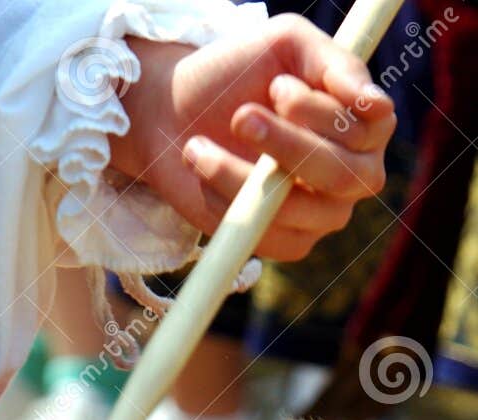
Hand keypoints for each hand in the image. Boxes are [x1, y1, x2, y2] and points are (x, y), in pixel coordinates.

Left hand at [112, 16, 394, 260]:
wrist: (177, 112)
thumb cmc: (241, 74)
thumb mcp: (289, 44)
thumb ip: (334, 62)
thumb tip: (375, 104)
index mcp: (367, 126)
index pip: (368, 128)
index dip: (322, 112)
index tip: (277, 88)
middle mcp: (354, 173)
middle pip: (338, 174)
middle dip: (284, 145)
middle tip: (240, 117)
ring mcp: (322, 214)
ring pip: (297, 210)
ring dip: (239, 177)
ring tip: (197, 146)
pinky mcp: (285, 242)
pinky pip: (265, 235)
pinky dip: (225, 202)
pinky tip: (201, 169)